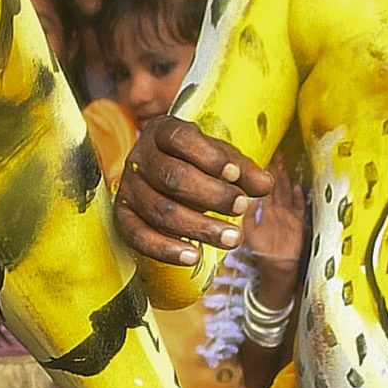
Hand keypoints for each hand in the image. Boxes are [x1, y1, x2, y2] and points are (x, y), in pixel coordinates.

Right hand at [116, 117, 271, 265]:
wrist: (161, 175)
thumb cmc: (196, 163)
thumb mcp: (220, 159)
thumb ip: (243, 171)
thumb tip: (265, 185)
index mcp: (162, 132)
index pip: (180, 139)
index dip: (208, 157)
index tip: (234, 174)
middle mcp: (140, 157)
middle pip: (171, 176)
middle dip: (211, 195)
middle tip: (241, 206)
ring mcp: (128, 187)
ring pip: (159, 209)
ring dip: (198, 227)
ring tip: (233, 238)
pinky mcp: (123, 216)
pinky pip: (138, 236)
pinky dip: (165, 249)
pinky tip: (193, 256)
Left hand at [242, 156, 307, 295]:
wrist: (277, 271)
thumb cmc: (262, 253)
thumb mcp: (249, 233)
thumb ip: (247, 217)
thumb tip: (239, 200)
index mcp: (263, 210)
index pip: (261, 187)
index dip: (260, 173)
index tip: (259, 158)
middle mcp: (276, 209)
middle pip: (275, 185)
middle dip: (274, 169)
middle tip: (275, 153)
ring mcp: (288, 215)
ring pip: (286, 192)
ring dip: (285, 178)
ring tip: (283, 164)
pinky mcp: (299, 223)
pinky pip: (299, 207)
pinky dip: (298, 198)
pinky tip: (296, 187)